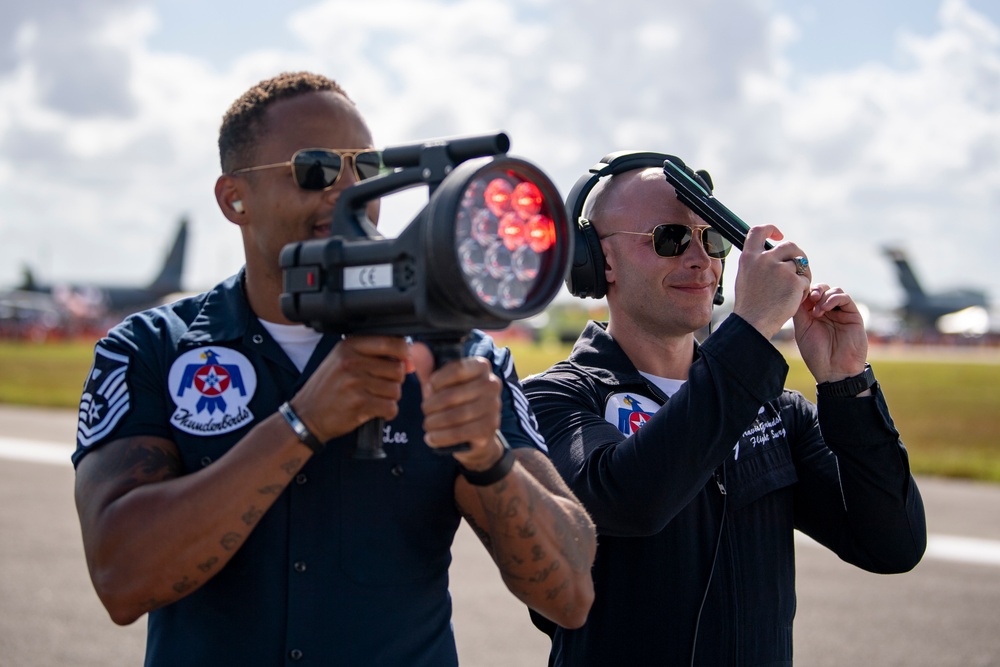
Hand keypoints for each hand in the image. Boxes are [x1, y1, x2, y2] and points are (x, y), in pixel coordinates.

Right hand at [292, 336, 412, 441]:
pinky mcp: (359, 403)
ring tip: (373, 399)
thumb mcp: (342, 361)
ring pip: (396, 390)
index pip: (390, 342)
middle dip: (394, 381)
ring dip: (390, 398)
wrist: (306, 415)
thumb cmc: (327, 389)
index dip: (403, 353)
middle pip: (397, 368)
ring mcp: (355, 382)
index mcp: (349, 346)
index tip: (403, 361)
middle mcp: (351, 361)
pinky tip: (375, 411)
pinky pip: (390, 407)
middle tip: (379, 387)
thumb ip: (374, 357)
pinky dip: (387, 412)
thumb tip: (409, 361)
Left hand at [416, 350, 503, 469]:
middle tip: (424, 410)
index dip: (437, 380)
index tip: (428, 387)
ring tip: (427, 424)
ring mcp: (493, 407)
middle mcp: (492, 384)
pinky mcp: (489, 429)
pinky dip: (440, 437)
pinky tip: (431, 438)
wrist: (476, 434)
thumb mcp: (441, 383)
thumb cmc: (455, 401)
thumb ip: (428, 367)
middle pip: (452, 394)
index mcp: (482, 366)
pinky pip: (459, 432)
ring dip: (434, 422)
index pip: (457, 368)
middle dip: (431, 405)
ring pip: (454, 415)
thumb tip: (416, 348)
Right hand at [732, 225, 811, 338]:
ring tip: (794, 291)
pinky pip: (806, 280)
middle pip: (789, 245)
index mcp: (749, 257)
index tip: (778, 236)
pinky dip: (803, 290)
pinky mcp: (794, 281)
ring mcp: (780, 269)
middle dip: (797, 255)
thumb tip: (771, 255)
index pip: (759, 231)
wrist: (753, 323)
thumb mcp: (745, 278)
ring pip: (800, 264)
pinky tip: (793, 301)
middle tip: (799, 267)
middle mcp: (764, 259)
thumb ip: (757, 264)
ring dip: (802, 275)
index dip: (771, 230)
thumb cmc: (749, 305)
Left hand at [793, 283, 868, 381]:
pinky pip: (845, 298)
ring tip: (817, 311)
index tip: (799, 297)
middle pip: (822, 288)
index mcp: (814, 314)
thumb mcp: (802, 330)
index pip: (810, 294)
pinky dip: (834, 298)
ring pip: (834, 290)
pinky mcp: (853, 315)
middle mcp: (828, 311)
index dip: (805, 291)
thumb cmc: (816, 354)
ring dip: (824, 296)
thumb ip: (800, 312)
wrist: (834, 370)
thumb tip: (796, 293)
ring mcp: (841, 313)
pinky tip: (825, 309)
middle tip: (810, 298)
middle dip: (815, 290)